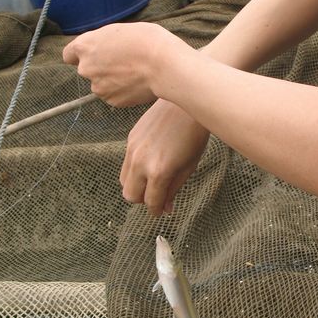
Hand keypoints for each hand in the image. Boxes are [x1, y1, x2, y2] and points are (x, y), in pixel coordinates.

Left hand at [62, 23, 174, 106]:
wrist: (163, 64)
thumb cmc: (146, 41)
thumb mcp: (119, 30)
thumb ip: (103, 42)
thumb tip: (102, 51)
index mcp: (85, 46)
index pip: (69, 54)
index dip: (80, 55)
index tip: (91, 55)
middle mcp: (86, 68)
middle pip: (88, 69)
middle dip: (101, 67)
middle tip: (123, 61)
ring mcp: (98, 87)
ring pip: (102, 84)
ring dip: (113, 80)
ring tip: (134, 72)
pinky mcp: (112, 101)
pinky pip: (114, 95)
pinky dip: (123, 91)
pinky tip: (138, 83)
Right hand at [120, 98, 209, 215]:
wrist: (184, 106)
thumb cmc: (193, 136)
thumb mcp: (188, 167)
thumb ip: (173, 189)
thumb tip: (166, 208)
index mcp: (158, 172)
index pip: (151, 202)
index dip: (157, 210)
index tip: (161, 211)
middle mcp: (141, 162)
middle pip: (130, 195)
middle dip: (143, 200)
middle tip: (156, 196)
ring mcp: (132, 150)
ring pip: (124, 181)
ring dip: (136, 186)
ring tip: (152, 181)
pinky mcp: (130, 139)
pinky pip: (126, 163)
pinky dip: (135, 170)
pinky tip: (150, 162)